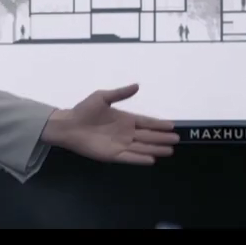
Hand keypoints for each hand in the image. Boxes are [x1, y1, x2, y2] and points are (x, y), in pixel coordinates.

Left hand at [42, 84, 178, 164]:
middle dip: (162, 137)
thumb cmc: (84, 110)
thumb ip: (120, 93)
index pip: (146, 122)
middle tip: (177, 139)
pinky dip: (140, 159)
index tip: (172, 125)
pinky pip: (129, 157)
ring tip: (170, 150)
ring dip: (156, 149)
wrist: (68, 125)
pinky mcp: (112, 155)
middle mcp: (125, 132)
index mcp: (125, 119)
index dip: (159, 124)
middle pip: (148, 136)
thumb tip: (137, 85)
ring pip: (142, 147)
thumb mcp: (102, 97)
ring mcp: (120, 144)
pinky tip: (152, 159)